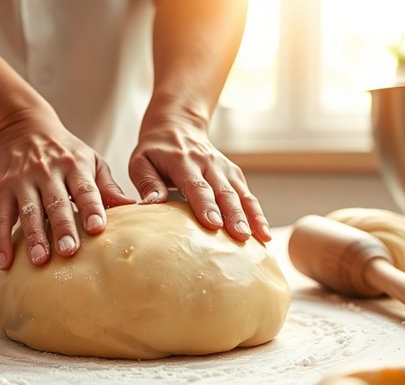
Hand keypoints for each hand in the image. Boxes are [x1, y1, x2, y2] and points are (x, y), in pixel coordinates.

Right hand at [0, 108, 135, 268]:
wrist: (22, 128)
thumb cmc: (65, 152)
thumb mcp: (90, 160)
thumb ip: (108, 186)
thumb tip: (133, 207)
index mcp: (74, 165)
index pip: (85, 189)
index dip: (92, 208)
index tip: (98, 228)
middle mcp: (47, 172)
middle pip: (56, 203)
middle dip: (62, 227)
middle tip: (69, 251)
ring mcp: (22, 181)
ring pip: (28, 211)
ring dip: (33, 236)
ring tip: (40, 260)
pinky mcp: (2, 190)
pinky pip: (0, 218)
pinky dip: (0, 241)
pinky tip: (5, 262)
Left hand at [128, 118, 270, 242]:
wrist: (177, 126)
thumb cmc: (155, 152)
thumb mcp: (140, 162)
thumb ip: (147, 183)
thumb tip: (152, 204)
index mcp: (183, 161)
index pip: (196, 185)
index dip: (205, 204)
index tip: (213, 224)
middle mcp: (207, 163)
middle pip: (223, 191)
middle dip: (234, 215)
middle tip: (241, 236)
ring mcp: (224, 168)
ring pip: (241, 193)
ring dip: (251, 216)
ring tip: (260, 237)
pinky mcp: (234, 174)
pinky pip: (248, 195)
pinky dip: (257, 213)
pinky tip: (263, 233)